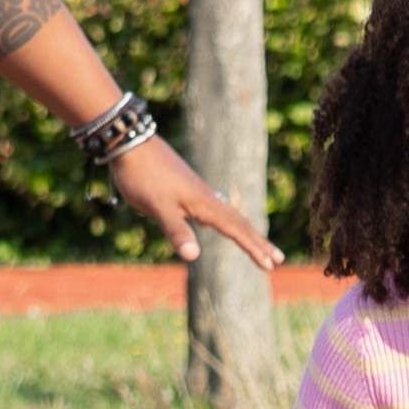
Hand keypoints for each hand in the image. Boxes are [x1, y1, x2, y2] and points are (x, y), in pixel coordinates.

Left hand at [110, 138, 281, 269]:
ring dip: (245, 231)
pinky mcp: (186, 188)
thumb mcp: (157, 207)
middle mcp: (206, 197)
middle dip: (258, 242)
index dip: (253, 248)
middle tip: (278, 258)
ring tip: (256, 243)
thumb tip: (193, 257)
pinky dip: (227, 221)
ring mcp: (197, 192)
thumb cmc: (143, 176)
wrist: (131, 143)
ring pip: (229, 215)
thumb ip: (176, 230)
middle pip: (239, 222)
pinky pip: (216, 209)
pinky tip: (219, 221)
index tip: (271, 265)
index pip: (236, 230)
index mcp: (204, 204)